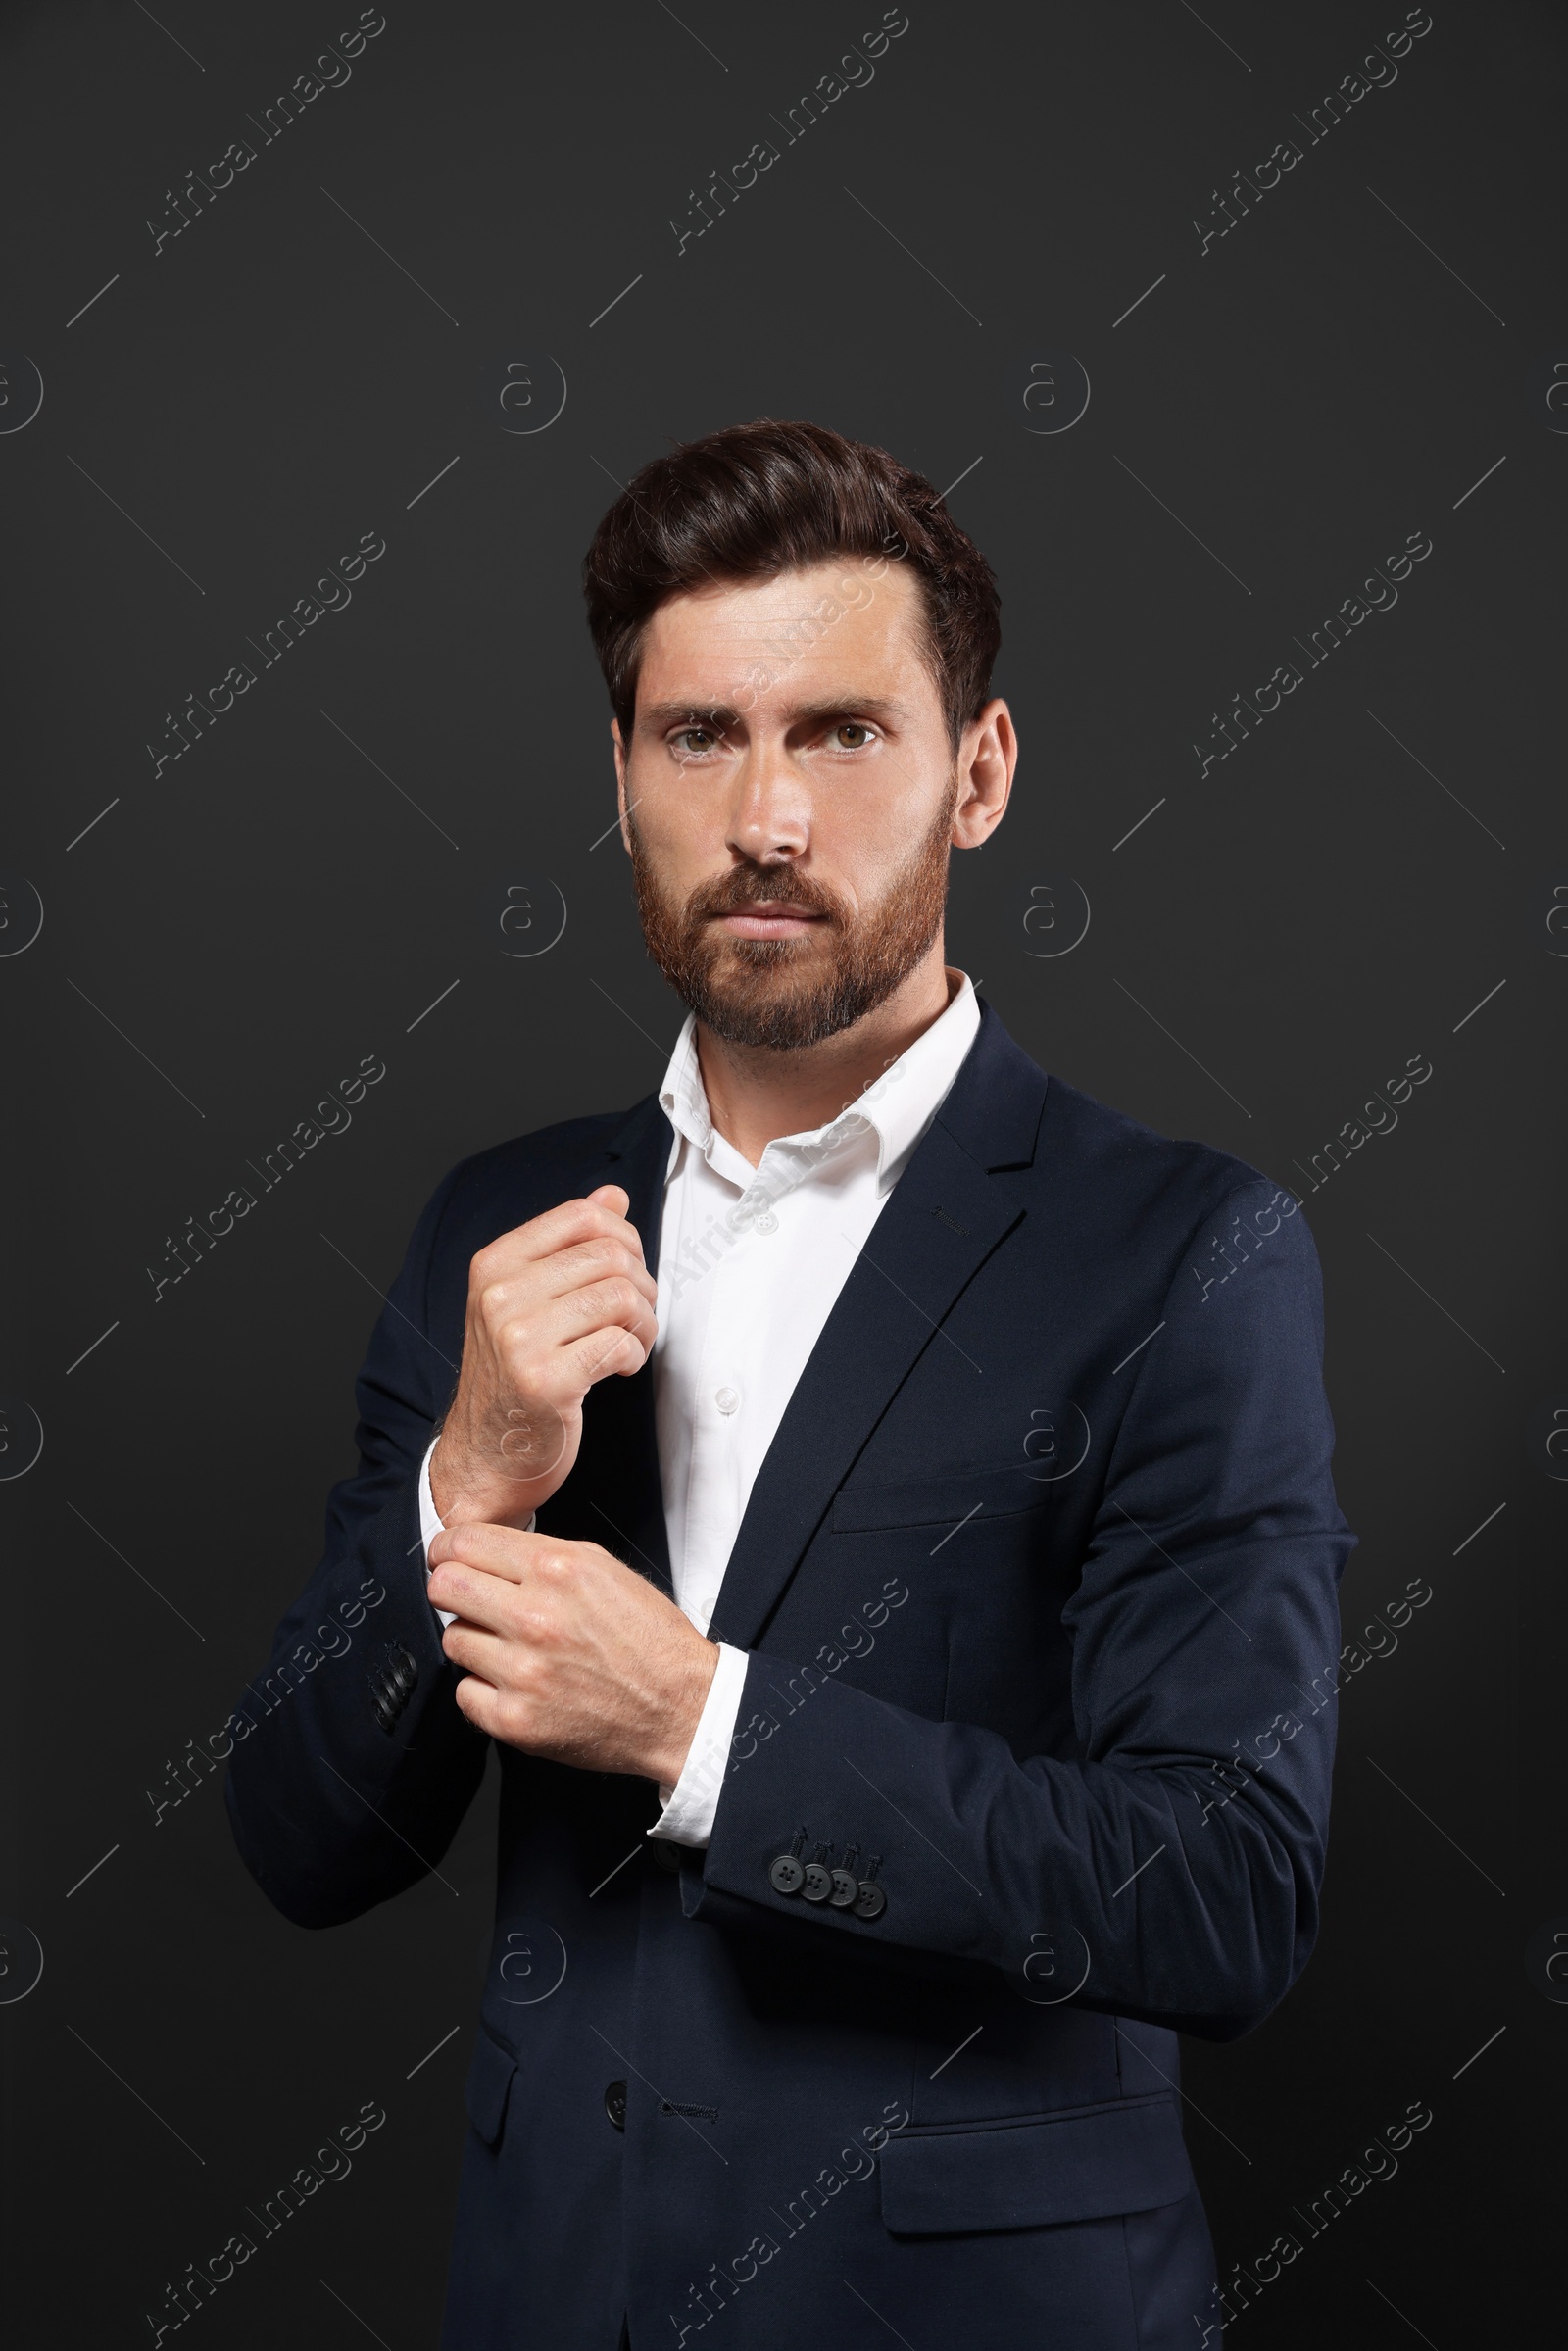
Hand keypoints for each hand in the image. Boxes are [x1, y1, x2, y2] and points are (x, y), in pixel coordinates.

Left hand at [426, 1523, 719, 1783]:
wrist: (680, 1706)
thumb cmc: (648, 1640)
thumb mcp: (603, 1569)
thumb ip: (540, 1555)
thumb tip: (484, 1551)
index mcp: (557, 1570)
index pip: (464, 1544)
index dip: (447, 1549)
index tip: (446, 1557)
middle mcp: (536, 1618)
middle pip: (443, 1587)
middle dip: (447, 1588)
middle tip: (465, 1598)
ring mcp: (523, 1672)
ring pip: (451, 1639)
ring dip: (474, 1640)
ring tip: (510, 1647)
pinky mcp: (516, 1720)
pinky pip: (464, 1692)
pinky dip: (484, 1688)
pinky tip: (516, 1683)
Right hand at [429, 1184, 656, 1528]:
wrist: (484, 1455)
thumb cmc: (512, 1377)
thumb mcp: (526, 1300)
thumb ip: (568, 1246)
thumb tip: (613, 1195)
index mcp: (495, 1265)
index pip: (581, 1216)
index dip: (624, 1238)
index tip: (628, 1272)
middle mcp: (500, 1295)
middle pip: (611, 1256)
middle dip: (642, 1287)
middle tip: (634, 1318)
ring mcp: (520, 1338)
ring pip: (623, 1297)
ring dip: (643, 1324)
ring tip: (629, 1344)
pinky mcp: (547, 1380)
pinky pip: (621, 1345)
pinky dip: (633, 1357)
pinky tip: (617, 1370)